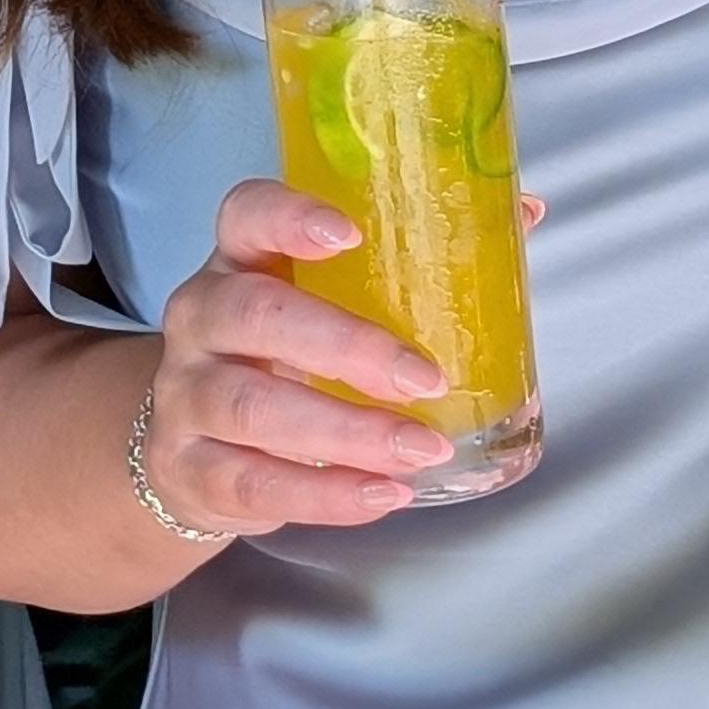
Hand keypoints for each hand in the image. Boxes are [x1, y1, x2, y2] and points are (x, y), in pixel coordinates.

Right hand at [139, 180, 468, 537]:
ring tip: (422, 449)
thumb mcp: (326, 301)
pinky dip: (323, 494)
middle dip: (346, 346)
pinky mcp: (190, 468)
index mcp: (241, 257)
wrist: (189, 444)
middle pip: (255, 314)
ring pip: (252, 407)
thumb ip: (415, 260)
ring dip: (347, 431)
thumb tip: (523, 213)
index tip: (350, 234)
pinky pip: (252, 482)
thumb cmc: (282, 355)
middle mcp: (202, 316)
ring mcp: (185, 395)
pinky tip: (381, 495)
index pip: (247, 214)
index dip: (290, 218)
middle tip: (424, 378)